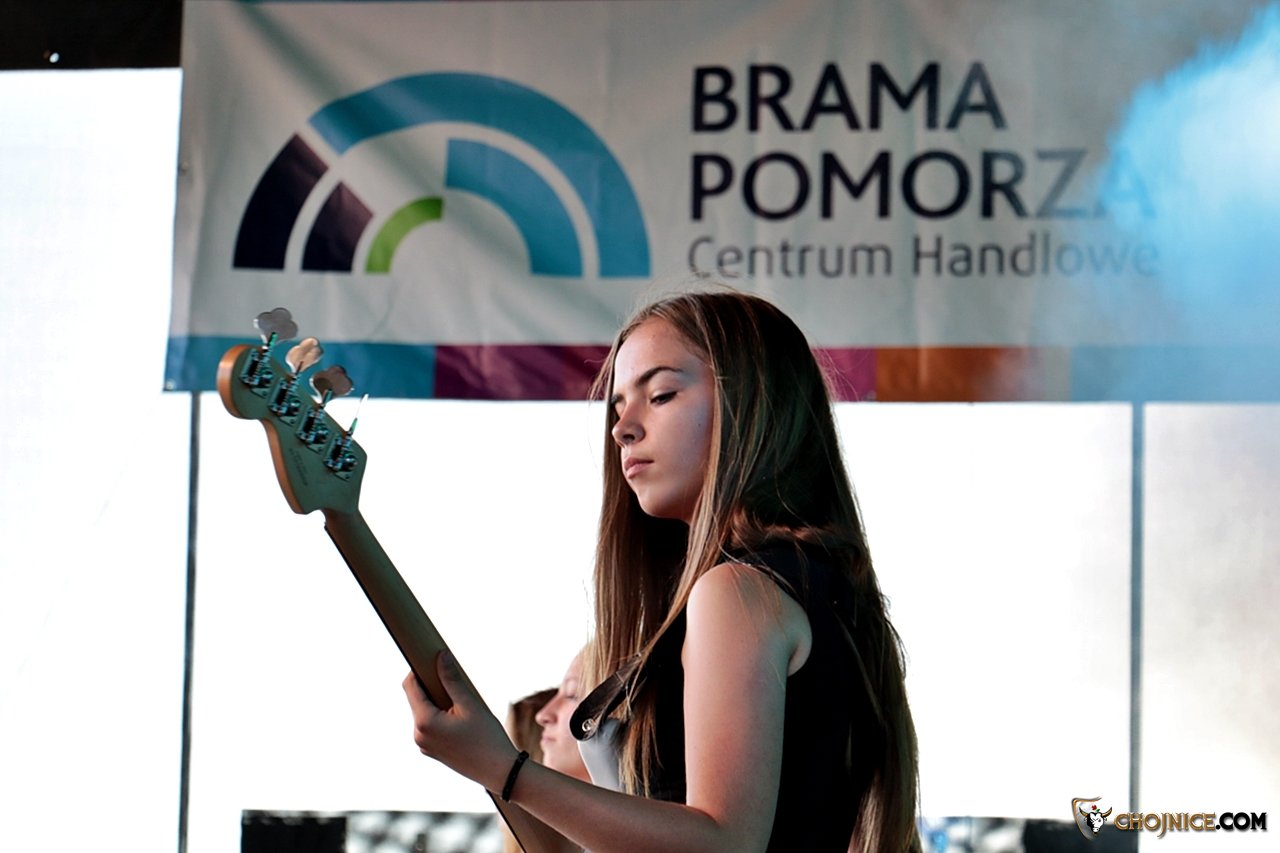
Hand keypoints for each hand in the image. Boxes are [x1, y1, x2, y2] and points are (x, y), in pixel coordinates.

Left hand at [402, 651, 517, 791]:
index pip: (410, 686)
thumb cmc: (487, 738)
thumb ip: (451, 679)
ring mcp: (424, 745)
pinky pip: (431, 725)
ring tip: (463, 702)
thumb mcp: (470, 704)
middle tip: (454, 678)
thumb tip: (440, 656)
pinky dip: (441, 715)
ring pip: (424, 712)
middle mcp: (418, 735)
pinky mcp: (432, 751)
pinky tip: (462, 717)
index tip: (430, 657)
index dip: (418, 668)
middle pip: (417, 698)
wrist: (500, 773)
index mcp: (424, 722)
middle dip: (432, 685)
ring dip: (438, 701)